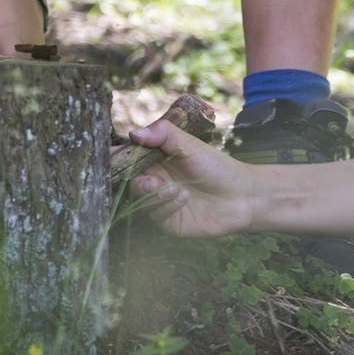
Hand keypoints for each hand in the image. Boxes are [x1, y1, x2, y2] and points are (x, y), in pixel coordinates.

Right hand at [126, 120, 262, 235]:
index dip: (117, 157)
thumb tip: (133, 133)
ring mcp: (160, 202)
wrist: (242, 196)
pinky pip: (155, 215)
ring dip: (155, 195)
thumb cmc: (216, 166)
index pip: (128, 157)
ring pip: (140, 199)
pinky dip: (167, 206)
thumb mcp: (190, 145)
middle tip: (152, 181)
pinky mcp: (168, 221)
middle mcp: (155, 180)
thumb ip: (162, 134)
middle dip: (137, 181)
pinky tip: (184, 199)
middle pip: (129, 180)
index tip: (111, 156)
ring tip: (177, 190)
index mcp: (156, 160)